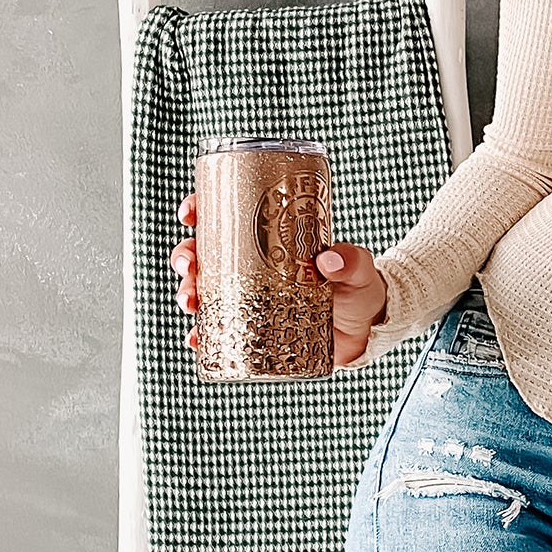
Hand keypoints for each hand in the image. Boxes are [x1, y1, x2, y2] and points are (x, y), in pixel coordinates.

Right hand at [168, 193, 389, 366]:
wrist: (366, 329)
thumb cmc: (358, 287)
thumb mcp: (357, 269)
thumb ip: (350, 261)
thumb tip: (330, 260)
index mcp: (268, 239)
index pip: (226, 217)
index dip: (200, 211)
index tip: (190, 213)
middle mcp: (251, 267)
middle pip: (204, 255)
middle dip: (186, 257)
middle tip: (189, 267)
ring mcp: (249, 299)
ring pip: (204, 291)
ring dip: (188, 294)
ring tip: (191, 303)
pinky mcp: (252, 330)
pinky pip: (218, 331)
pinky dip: (203, 335)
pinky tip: (197, 340)